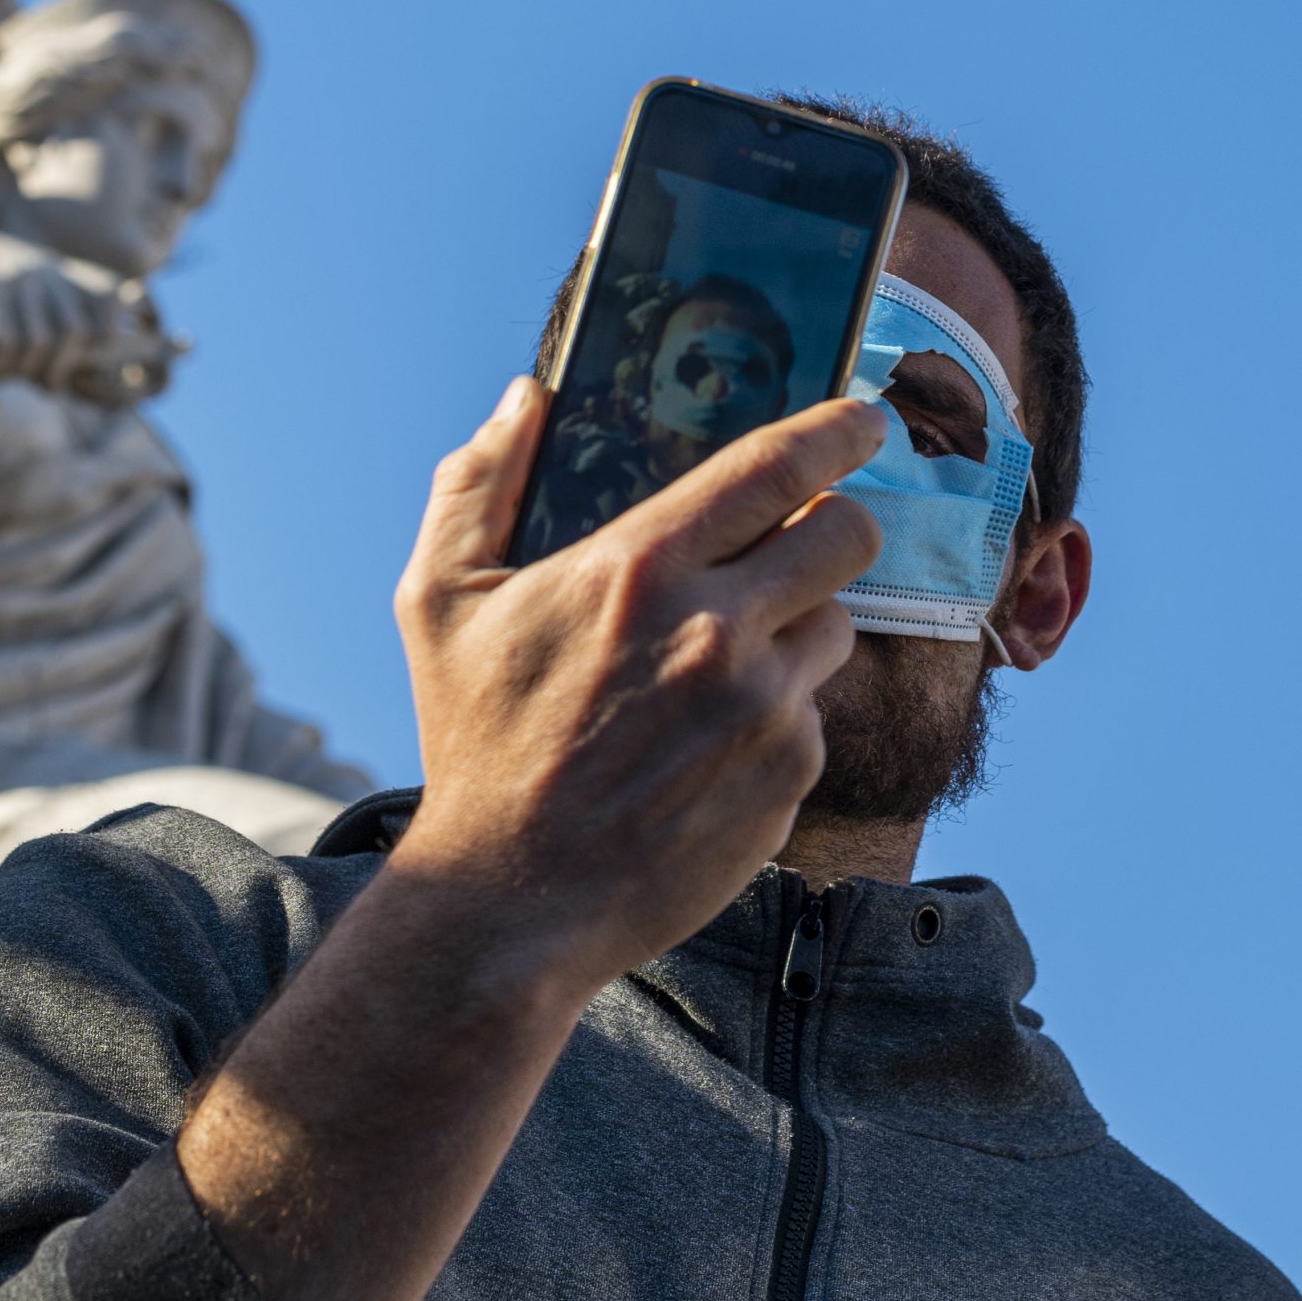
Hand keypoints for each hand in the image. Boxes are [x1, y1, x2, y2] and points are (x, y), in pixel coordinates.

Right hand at [0, 221, 173, 398]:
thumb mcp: (29, 297)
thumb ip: (60, 321)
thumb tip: (82, 372)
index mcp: (62, 274)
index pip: (111, 298)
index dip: (105, 334)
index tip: (81, 357)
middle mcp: (44, 272)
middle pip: (77, 331)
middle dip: (60, 368)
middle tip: (42, 383)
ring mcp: (15, 279)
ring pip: (41, 340)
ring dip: (22, 368)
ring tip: (4, 372)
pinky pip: (6, 341)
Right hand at [392, 379, 884, 999]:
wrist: (515, 901)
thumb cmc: (475, 745)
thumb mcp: (437, 602)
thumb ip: (475, 486)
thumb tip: (525, 399)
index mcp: (637, 569)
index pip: (775, 467)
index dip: (836, 430)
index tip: (864, 418)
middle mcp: (715, 630)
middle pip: (845, 534)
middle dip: (840, 520)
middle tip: (812, 530)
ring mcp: (763, 706)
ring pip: (835, 625)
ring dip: (799, 625)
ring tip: (724, 663)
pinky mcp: (790, 774)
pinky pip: (812, 713)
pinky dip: (776, 715)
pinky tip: (708, 746)